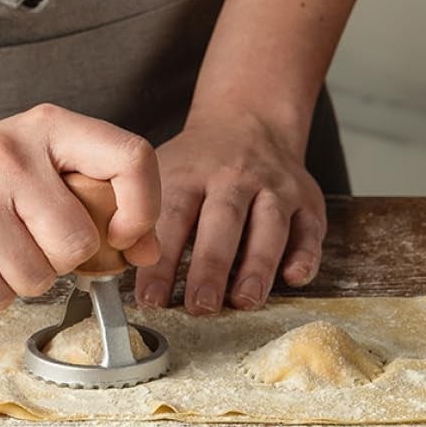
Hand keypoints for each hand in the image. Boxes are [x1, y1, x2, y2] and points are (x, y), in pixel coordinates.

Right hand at [0, 104, 161, 309]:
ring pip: (39, 277)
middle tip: (33, 238)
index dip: (143, 208)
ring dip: (26, 278)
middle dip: (64, 258)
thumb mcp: (44, 165)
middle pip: (79, 242)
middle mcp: (10, 153)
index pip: (132, 159)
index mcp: (49, 126)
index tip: (121, 233)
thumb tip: (149, 251)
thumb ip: (102, 199)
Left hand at [134, 111, 325, 313]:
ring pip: (269, 225)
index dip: (161, 261)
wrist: (248, 120)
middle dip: (210, 266)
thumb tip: (115, 272)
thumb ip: (145, 216)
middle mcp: (235, 177)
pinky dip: (305, 254)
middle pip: (223, 221)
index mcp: (190, 172)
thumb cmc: (197, 163)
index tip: (151, 299)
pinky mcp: (307, 200)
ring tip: (244, 302)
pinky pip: (310, 228)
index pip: (172, 218)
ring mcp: (274, 186)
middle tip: (200, 306)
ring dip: (258, 265)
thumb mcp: (162, 172)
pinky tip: (294, 278)